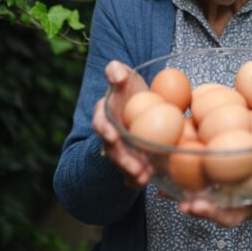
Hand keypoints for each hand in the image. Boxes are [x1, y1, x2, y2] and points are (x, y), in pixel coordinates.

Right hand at [92, 60, 152, 187]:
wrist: (141, 104)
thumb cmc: (130, 89)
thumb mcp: (125, 76)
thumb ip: (117, 72)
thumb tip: (117, 74)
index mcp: (104, 115)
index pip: (100, 123)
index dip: (105, 130)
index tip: (114, 135)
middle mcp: (109, 135)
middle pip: (112, 150)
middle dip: (122, 160)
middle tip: (135, 167)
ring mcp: (119, 149)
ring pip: (122, 164)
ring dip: (132, 173)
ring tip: (144, 178)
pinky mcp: (131, 159)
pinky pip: (132, 173)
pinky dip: (139, 178)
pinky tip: (151, 180)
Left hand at [177, 134, 251, 226]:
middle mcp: (246, 207)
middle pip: (230, 216)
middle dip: (214, 213)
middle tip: (199, 206)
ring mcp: (227, 205)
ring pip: (208, 210)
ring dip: (192, 205)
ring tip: (176, 200)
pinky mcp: (210, 195)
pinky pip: (193, 196)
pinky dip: (177, 193)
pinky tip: (161, 186)